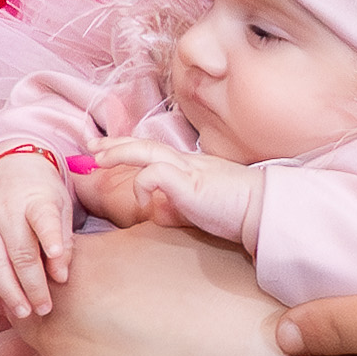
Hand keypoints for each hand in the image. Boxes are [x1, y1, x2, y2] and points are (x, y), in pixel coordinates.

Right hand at [0, 152, 72, 321]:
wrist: (7, 167)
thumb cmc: (42, 192)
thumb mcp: (61, 204)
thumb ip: (63, 239)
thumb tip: (61, 276)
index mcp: (35, 201)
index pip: (43, 220)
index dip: (51, 240)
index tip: (57, 262)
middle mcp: (6, 214)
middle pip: (18, 252)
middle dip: (31, 284)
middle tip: (45, 309)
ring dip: (7, 292)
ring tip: (23, 313)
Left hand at [0, 223, 276, 355]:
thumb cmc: (243, 290)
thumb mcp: (181, 230)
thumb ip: (129, 211)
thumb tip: (100, 175)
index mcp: (80, 272)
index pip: (31, 273)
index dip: (31, 279)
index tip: (35, 287)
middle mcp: (61, 331)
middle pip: (11, 329)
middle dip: (10, 330)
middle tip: (14, 334)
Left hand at [75, 139, 262, 246]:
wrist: (265, 210)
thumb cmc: (238, 212)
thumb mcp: (200, 208)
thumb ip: (177, 207)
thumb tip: (156, 211)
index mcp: (192, 167)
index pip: (155, 151)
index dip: (129, 147)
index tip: (106, 150)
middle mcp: (188, 163)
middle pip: (146, 145)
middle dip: (115, 143)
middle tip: (91, 145)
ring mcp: (190, 170)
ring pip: (147, 151)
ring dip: (119, 152)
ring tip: (98, 158)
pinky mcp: (191, 184)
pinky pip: (156, 174)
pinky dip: (142, 183)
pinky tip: (141, 200)